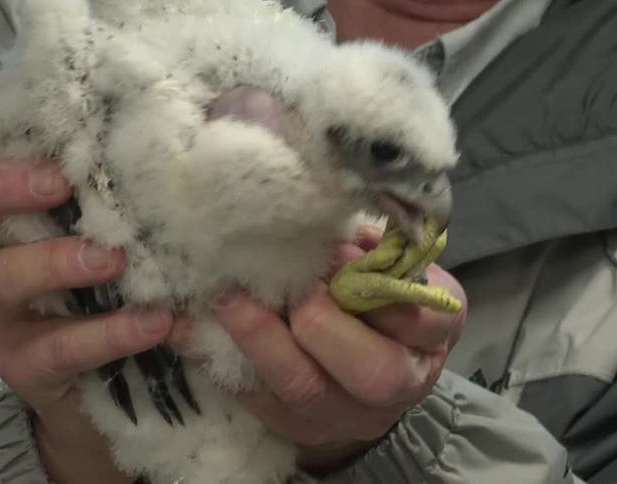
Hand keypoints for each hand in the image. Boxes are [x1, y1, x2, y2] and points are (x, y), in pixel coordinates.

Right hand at [0, 159, 174, 483]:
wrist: (114, 397)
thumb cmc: (121, 299)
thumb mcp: (125, 244)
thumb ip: (136, 200)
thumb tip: (193, 128)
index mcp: (21, 225)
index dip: (7, 161)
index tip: (61, 156)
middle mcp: (2, 263)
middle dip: (5, 189)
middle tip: (63, 184)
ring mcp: (8, 319)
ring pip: (1, 279)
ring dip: (57, 262)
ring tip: (115, 260)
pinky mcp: (29, 368)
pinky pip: (59, 347)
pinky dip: (108, 333)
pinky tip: (156, 322)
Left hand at [203, 88, 467, 474]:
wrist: (359, 378)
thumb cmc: (375, 301)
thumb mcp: (389, 265)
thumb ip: (369, 242)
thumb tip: (322, 192)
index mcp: (430, 335)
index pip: (425, 318)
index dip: (386, 291)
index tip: (345, 254)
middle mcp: (397, 382)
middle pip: (372, 372)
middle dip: (324, 326)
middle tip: (289, 287)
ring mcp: (342, 413)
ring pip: (304, 389)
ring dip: (260, 340)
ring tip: (226, 295)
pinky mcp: (292, 424)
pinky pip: (254, 399)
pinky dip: (217, 359)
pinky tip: (186, 324)